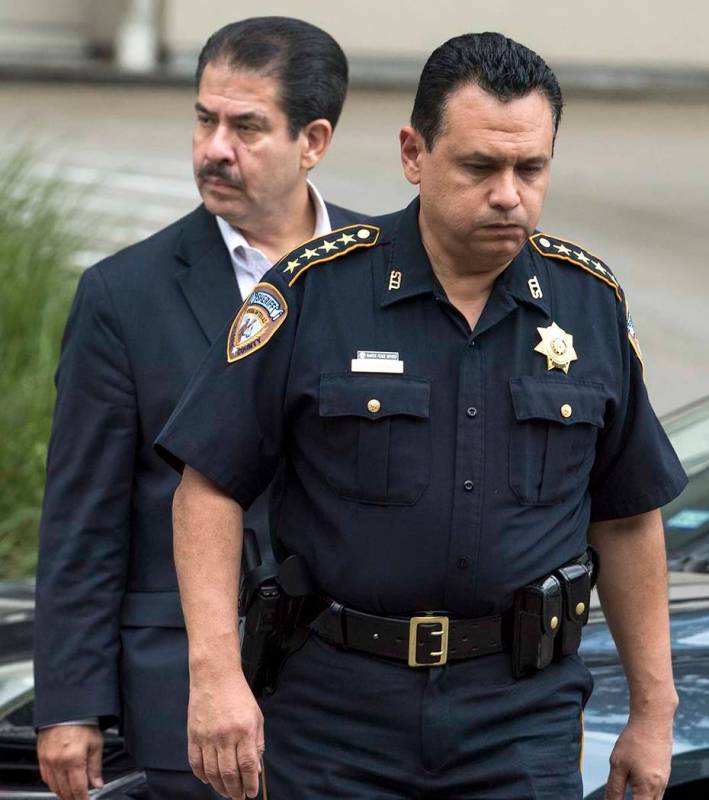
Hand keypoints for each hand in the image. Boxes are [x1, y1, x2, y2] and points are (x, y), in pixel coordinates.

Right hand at [37, 724, 103, 799]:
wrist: (68, 709)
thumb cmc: (83, 722)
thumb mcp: (96, 743)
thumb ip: (96, 767)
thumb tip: (98, 784)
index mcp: (73, 759)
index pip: (78, 789)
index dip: (82, 799)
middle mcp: (58, 762)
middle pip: (64, 790)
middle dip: (73, 798)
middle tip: (80, 799)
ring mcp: (48, 760)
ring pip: (53, 786)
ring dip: (62, 793)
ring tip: (71, 795)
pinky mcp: (41, 756)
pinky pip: (45, 777)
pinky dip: (52, 784)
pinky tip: (59, 784)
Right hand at [188, 667, 264, 798]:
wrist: (214, 676)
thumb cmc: (238, 695)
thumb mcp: (256, 716)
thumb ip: (257, 742)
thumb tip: (257, 769)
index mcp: (245, 730)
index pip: (248, 765)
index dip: (250, 783)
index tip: (251, 793)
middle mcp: (226, 735)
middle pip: (229, 773)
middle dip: (235, 790)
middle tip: (238, 798)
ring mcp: (207, 736)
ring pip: (212, 772)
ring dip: (219, 787)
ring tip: (226, 793)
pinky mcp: (193, 735)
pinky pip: (195, 762)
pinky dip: (201, 775)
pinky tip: (208, 780)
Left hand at [604, 713, 672, 798]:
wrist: (652, 721)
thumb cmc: (635, 741)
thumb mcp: (617, 765)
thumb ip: (614, 788)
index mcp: (647, 790)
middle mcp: (659, 789)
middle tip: (621, 794)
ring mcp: (664, 781)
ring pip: (653, 799)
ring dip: (640, 798)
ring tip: (628, 785)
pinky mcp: (664, 773)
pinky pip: (657, 790)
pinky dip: (646, 791)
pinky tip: (635, 779)